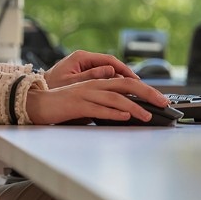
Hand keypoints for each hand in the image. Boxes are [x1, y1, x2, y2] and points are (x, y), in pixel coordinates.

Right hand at [24, 76, 169, 125]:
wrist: (37, 104)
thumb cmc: (63, 105)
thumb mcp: (88, 102)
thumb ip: (105, 104)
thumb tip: (125, 112)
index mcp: (98, 83)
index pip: (127, 82)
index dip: (146, 89)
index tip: (161, 99)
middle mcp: (94, 85)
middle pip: (126, 85)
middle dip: (147, 93)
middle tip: (163, 103)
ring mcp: (85, 94)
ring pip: (115, 98)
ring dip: (133, 106)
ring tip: (147, 115)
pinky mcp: (77, 105)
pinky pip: (98, 109)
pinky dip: (113, 113)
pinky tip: (124, 117)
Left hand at [42, 50, 139, 89]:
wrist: (36, 93)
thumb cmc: (50, 87)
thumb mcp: (72, 82)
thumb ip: (92, 76)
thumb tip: (112, 71)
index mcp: (81, 57)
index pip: (110, 60)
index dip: (125, 70)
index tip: (136, 80)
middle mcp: (84, 59)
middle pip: (112, 66)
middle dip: (127, 76)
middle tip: (141, 87)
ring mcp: (84, 67)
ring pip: (108, 72)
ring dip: (121, 81)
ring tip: (134, 92)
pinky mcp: (83, 75)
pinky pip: (102, 78)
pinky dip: (112, 85)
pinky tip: (120, 94)